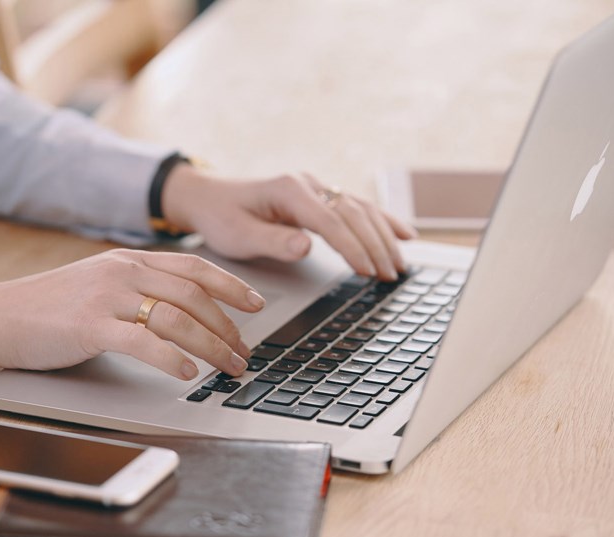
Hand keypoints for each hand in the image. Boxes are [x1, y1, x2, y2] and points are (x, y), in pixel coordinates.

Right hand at [0, 249, 264, 379]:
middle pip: (194, 296)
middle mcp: (123, 272)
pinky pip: (143, 342)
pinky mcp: (90, 326)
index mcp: (128, 260)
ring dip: (212, 346)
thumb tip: (181, 314)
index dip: (231, 285)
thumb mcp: (98, 285)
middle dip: (228, 327)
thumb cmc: (46, 307)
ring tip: (229, 367)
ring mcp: (107, 297)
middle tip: (245, 353)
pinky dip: (172, 358)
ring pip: (177, 318)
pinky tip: (189, 373)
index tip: (257, 304)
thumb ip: (136, 289)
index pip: (194, 267)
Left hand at [161, 165, 416, 279]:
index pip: (330, 221)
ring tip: (399, 266)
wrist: (209, 197)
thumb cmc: (221, 217)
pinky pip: (358, 208)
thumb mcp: (238, 236)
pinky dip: (383, 221)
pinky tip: (405, 235)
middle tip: (390, 275)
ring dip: (383, 237)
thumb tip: (306, 246)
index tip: (367, 271)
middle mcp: (307, 184)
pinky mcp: (320, 197)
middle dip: (375, 245)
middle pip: (353, 213)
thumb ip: (272, 241)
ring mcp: (316, 188)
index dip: (352, 247)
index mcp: (288, 190)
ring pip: (361, 209)